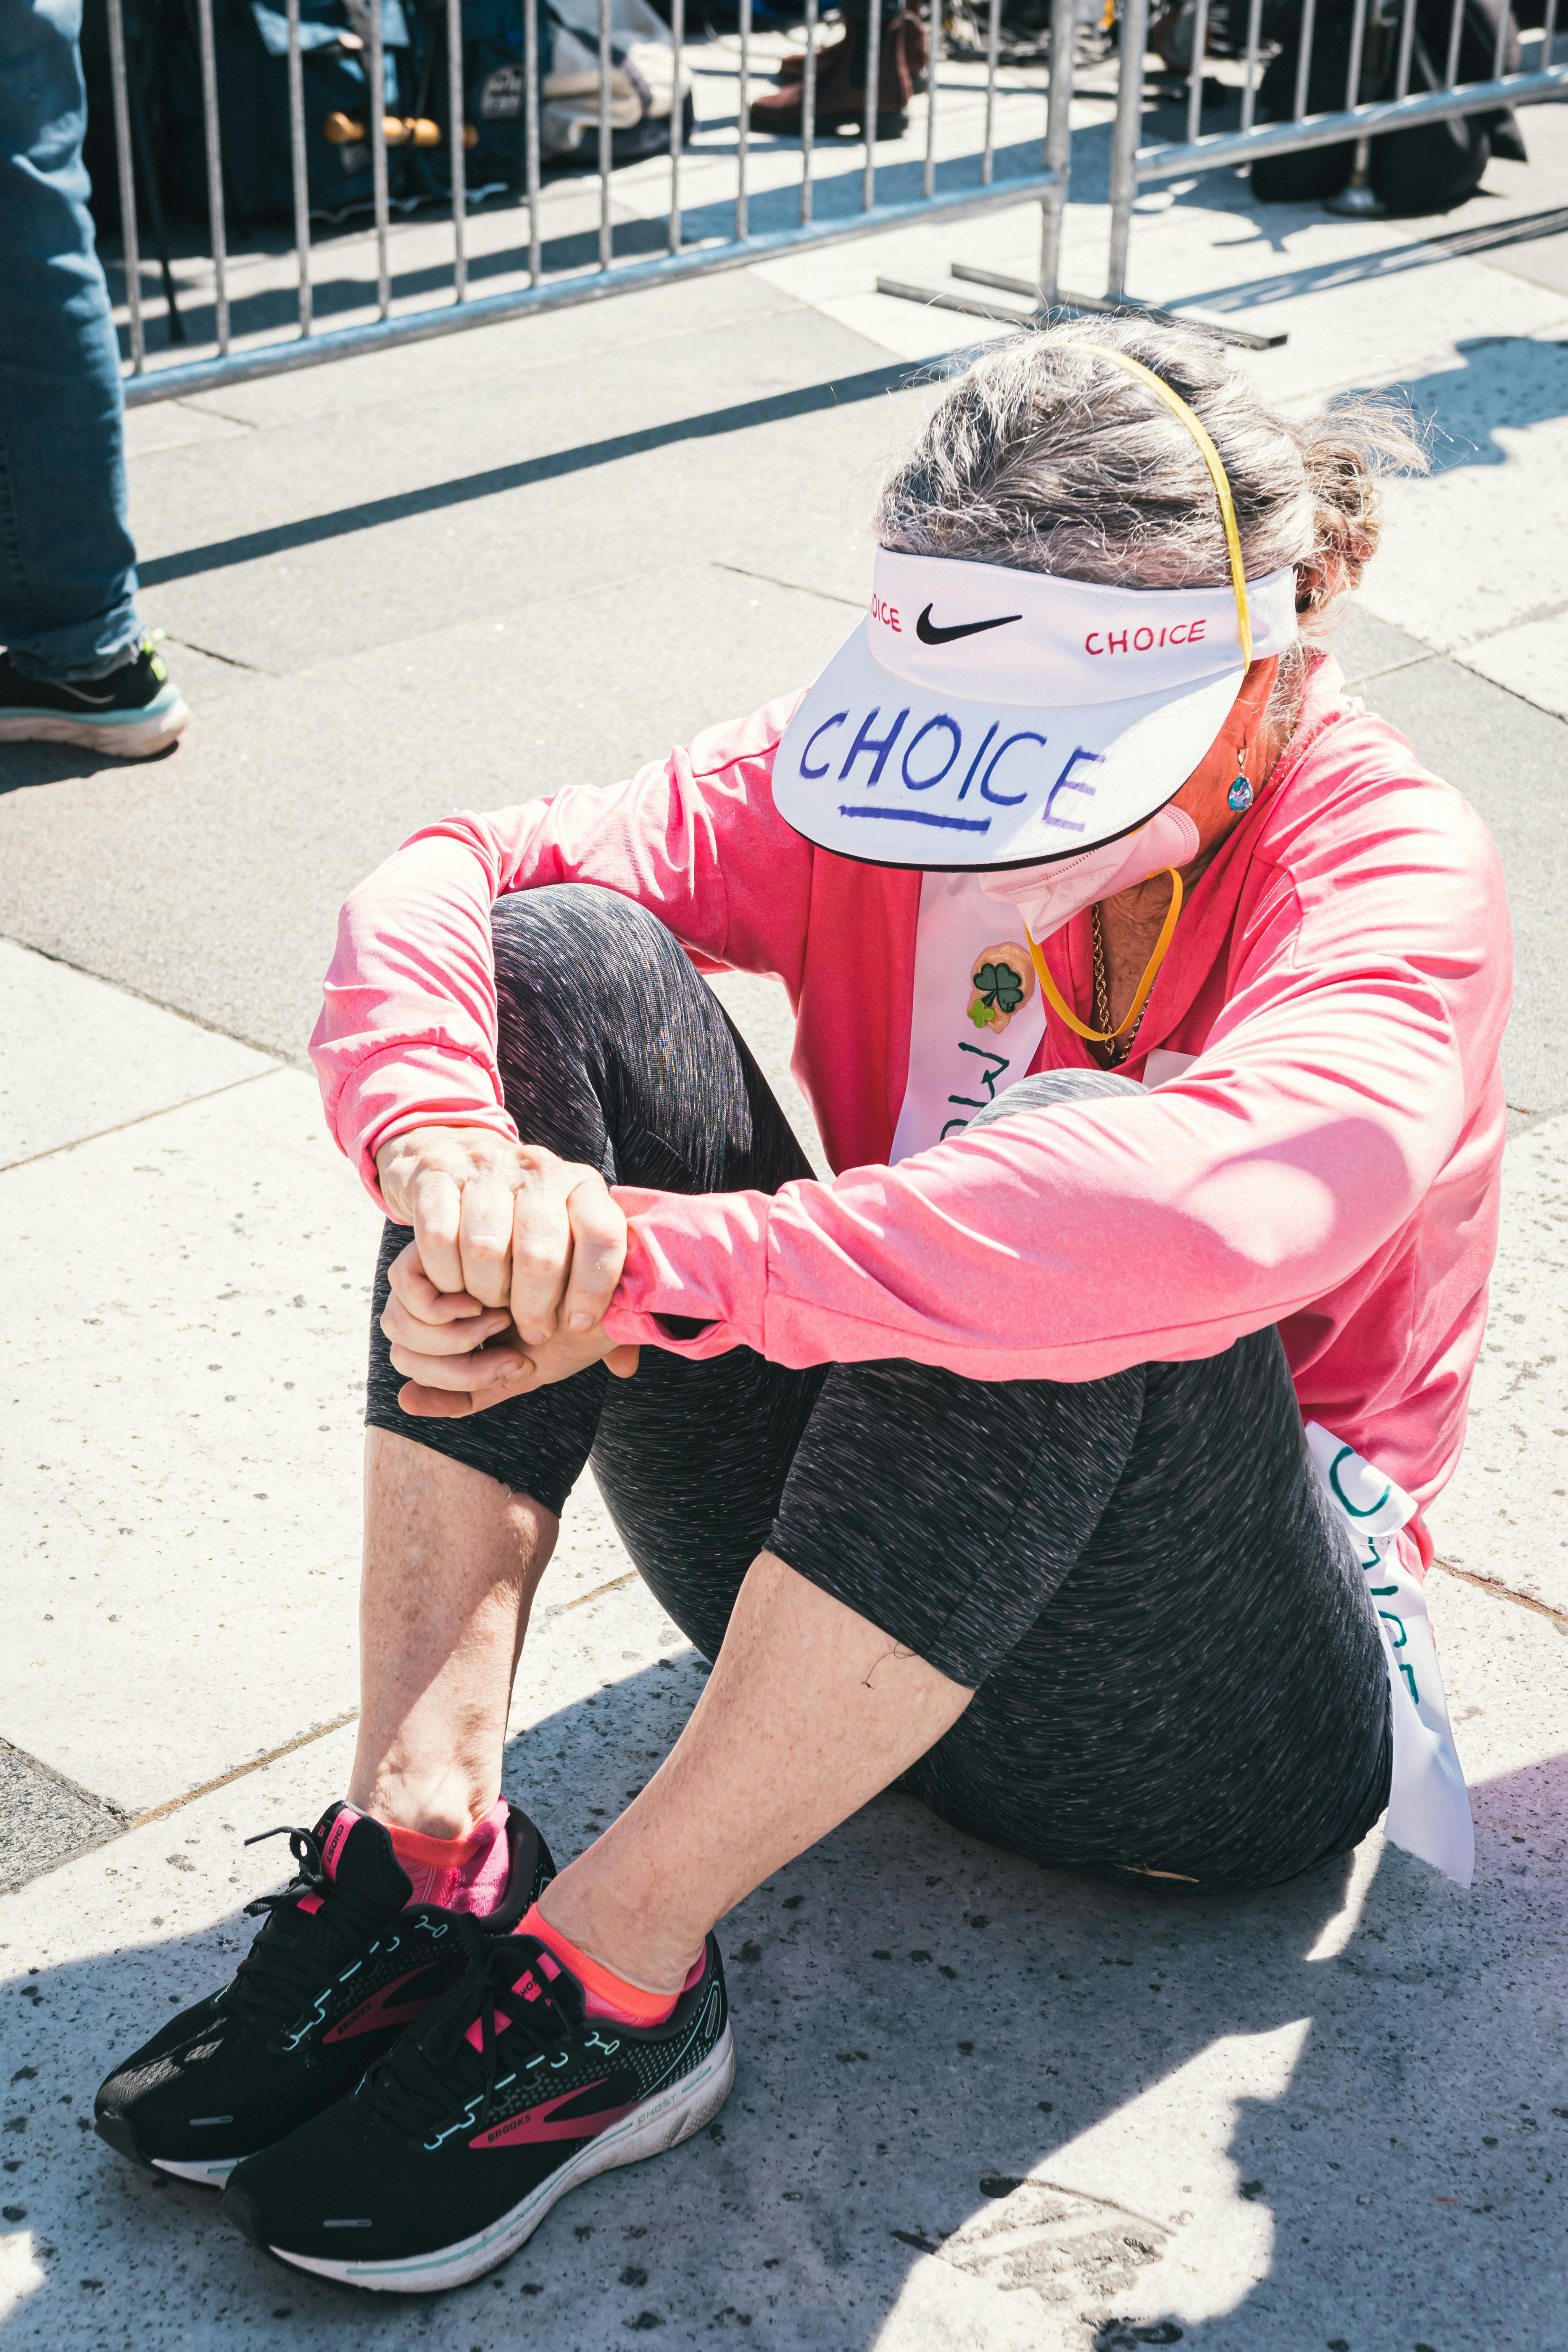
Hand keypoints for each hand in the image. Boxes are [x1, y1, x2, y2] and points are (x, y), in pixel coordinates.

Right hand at [374, 1127, 637, 1416]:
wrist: (452, 1151)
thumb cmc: (524, 1220)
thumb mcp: (570, 1246)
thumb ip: (602, 1302)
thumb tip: (625, 1367)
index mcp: (583, 1187)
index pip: (603, 1236)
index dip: (593, 1289)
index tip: (578, 1325)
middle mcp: (540, 1171)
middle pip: (541, 1254)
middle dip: (535, 1308)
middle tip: (531, 1329)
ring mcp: (487, 1169)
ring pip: (486, 1249)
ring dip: (487, 1294)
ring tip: (490, 1308)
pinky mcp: (438, 1175)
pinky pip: (438, 1237)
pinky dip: (446, 1275)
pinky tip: (455, 1286)